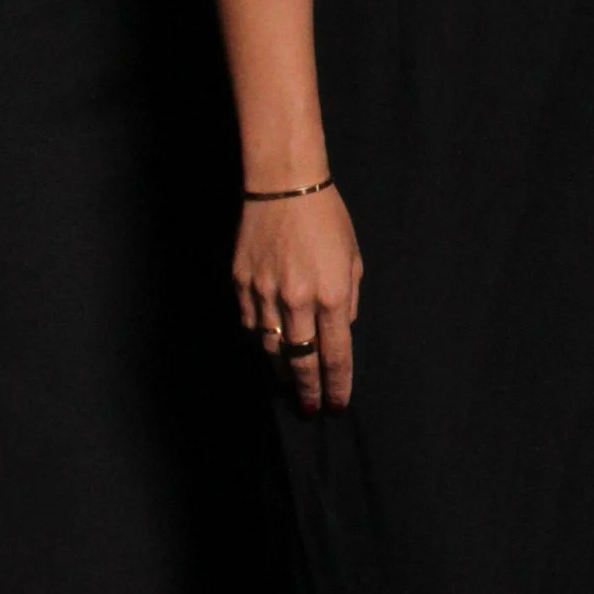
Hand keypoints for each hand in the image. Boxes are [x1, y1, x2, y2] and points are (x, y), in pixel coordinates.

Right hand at [235, 184, 362, 412]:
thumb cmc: (326, 217)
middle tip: (308, 408)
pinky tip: (268, 348)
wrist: (283, 184)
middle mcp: (297, 300)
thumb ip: (348, 299)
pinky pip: (250, 324)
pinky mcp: (241, 284)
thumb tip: (340, 329)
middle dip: (307, 391)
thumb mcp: (352, 258)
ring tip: (289, 383)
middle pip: (301, 361)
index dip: (337, 385)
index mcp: (331, 295)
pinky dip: (260, 340)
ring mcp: (264, 293)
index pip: (336, 355)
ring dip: (281, 370)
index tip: (337, 404)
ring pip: (271, 348)